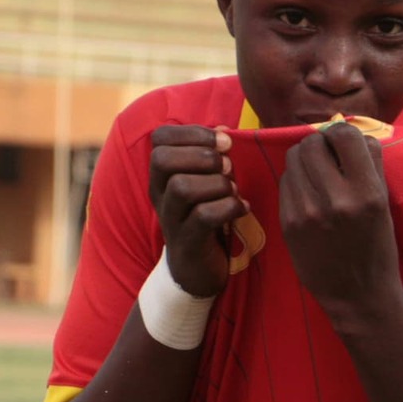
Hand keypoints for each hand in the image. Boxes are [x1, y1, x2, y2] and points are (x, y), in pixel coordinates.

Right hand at [148, 125, 245, 297]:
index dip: (192, 132)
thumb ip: (212, 158)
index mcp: (163, 176)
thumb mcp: (207, 184)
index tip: (223, 141)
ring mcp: (171, 220)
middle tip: (227, 166)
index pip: (160, 139)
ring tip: (233, 191)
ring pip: (182, 187)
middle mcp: (160, 195)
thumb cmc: (205, 220)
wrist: (195, 272)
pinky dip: (229, 208)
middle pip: (163, 160)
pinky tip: (242, 209)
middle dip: (202, 155)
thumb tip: (224, 129)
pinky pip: (203, 217)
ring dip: (217, 184)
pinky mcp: (187, 243)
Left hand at [280, 120, 400, 327]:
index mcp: (367, 193)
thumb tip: (349, 132)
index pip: (345, 135)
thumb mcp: (384, 204)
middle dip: (320, 145)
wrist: (357, 296)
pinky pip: (285, 182)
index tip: (344, 146)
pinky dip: (296, 181)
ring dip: (305, 161)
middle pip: (312, 143)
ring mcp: (307, 212)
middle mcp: (335, 199)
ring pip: (294, 159)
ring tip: (317, 177)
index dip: (343, 134)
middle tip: (328, 160)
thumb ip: (370, 164)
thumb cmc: (377, 247)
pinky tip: (308, 196)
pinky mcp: (288, 223)